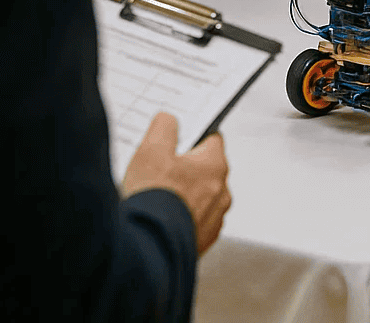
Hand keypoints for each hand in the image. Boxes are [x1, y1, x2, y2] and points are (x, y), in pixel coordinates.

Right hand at [121, 112, 232, 254]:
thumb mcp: (151, 149)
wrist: (148, 248)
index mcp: (215, 166)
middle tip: (160, 169)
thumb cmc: (153, 200)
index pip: (212, 139)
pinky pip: (194, 221)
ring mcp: (214, 218)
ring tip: (156, 197)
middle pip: (205, 169)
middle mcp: (221, 192)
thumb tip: (169, 121)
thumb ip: (164, 127)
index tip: (179, 137)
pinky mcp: (203, 240)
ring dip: (183, 195)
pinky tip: (160, 218)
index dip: (193, 135)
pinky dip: (181, 218)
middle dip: (185, 168)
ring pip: (201, 197)